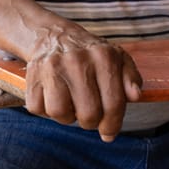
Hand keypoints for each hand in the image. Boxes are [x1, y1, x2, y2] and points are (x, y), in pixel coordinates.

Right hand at [24, 27, 142, 141]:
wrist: (54, 36)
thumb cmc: (90, 55)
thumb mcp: (117, 58)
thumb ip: (130, 77)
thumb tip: (135, 96)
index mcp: (104, 56)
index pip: (114, 103)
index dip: (113, 124)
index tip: (109, 133)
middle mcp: (78, 60)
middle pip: (88, 114)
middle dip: (90, 121)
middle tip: (88, 112)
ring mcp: (53, 67)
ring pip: (61, 114)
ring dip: (66, 116)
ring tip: (70, 102)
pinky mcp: (32, 76)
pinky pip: (38, 109)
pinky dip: (45, 109)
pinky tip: (53, 96)